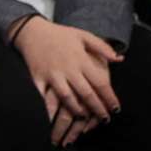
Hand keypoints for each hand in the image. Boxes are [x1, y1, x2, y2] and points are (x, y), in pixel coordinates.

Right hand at [13, 18, 121, 139]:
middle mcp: (68, 69)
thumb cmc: (60, 34)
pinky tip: (56, 118)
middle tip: (105, 119)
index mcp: (81, 59)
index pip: (100, 82)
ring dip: (78, 110)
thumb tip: (120, 59)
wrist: (31, 31)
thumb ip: (102, 47)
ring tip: (85, 118)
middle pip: (86, 93)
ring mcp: (52, 75)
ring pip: (67, 98)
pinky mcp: (38, 78)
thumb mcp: (83, 36)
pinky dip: (51, 109)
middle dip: (97, 108)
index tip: (116, 108)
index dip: (109, 97)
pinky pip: (45, 98)